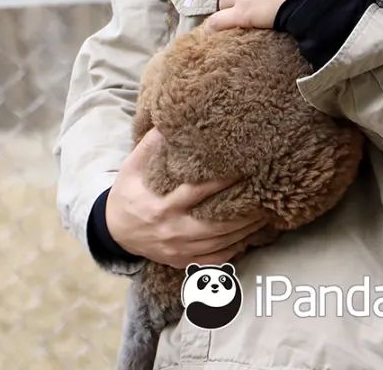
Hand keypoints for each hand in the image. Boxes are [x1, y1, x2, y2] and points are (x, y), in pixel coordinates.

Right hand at [104, 127, 268, 268]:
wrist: (115, 233)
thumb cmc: (128, 194)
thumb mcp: (132, 167)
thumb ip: (151, 144)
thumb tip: (169, 119)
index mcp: (161, 205)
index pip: (197, 192)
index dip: (222, 181)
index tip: (243, 167)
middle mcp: (173, 230)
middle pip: (217, 223)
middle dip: (244, 211)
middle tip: (267, 193)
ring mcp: (180, 250)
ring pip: (221, 242)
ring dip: (247, 229)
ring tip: (267, 211)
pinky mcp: (185, 262)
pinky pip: (217, 259)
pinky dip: (236, 248)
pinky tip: (251, 235)